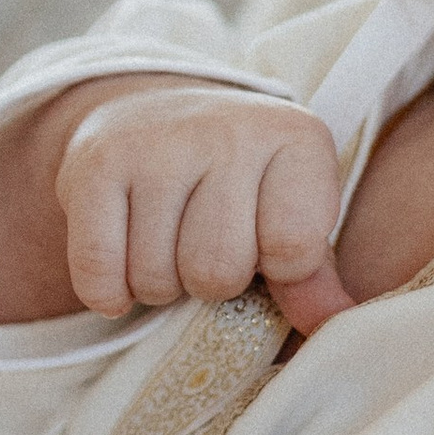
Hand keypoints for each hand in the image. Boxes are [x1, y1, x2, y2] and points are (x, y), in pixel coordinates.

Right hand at [57, 85, 352, 334]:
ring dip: (159, 284)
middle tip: (204, 245)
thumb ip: (312, 273)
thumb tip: (337, 322)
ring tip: (166, 242)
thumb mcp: (289, 212)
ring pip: (156, 278)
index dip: (274, 268)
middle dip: (210, 281)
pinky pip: (99, 272)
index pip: (293, 251)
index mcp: (297, 138)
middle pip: (217, 271)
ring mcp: (159, 142)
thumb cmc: (239, 182)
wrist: (155, 112)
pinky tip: (123, 262)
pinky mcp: (97, 162)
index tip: (262, 239)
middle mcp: (230, 129)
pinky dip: (108, 291)